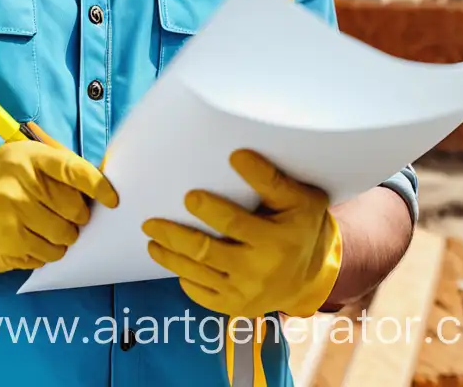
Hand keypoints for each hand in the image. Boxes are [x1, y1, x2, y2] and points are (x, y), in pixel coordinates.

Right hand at [0, 141, 117, 280]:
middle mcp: (17, 186)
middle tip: (62, 214)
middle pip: (75, 212)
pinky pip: (44, 257)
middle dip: (76, 217)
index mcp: (27, 158)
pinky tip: (27, 238)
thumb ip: (58, 166)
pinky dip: (43, 252)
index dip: (98, 185)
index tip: (112, 199)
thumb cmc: (0, 180)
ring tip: (43, 227)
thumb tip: (100, 181)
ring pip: (63, 240)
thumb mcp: (23, 158)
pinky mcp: (4, 247)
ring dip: (62, 239)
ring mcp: (9, 218)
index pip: (73, 169)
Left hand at [142, 149, 341, 317]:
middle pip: (206, 252)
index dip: (211, 210)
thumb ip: (271, 179)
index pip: (235, 224)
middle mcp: (259, 271)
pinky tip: (173, 264)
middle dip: (174, 236)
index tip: (188, 196)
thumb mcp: (300, 199)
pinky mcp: (236, 307)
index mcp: (276, 241)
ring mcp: (246, 294)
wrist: (313, 275)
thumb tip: (236, 156)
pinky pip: (203, 296)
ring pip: (198, 274)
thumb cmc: (301, 224)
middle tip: (149, 222)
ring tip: (150, 239)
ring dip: (169, 257)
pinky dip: (185, 280)